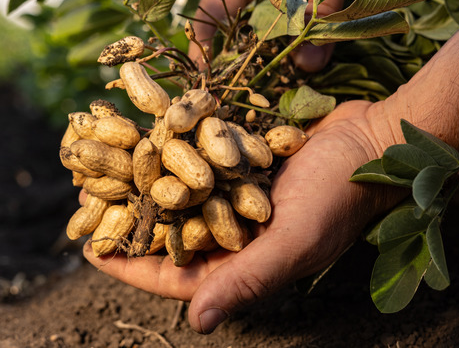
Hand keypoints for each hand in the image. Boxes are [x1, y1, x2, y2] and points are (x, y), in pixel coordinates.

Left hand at [83, 100, 404, 332]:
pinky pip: (192, 159)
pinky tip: (139, 134)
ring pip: (175, 193)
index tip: (90, 251)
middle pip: (168, 232)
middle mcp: (234, 232)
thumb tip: (197, 324)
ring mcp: (234, 194)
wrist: (374, 138)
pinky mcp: (239, 159)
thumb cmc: (340, 195)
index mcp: (243, 263)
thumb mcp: (294, 242)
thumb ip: (246, 280)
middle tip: (85, 202)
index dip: (131, 265)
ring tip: (102, 166)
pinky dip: (166, 149)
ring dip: (140, 181)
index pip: (175, 274)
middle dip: (127, 219)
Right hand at [189, 0, 388, 70]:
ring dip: (267, 53)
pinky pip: (282, 19)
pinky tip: (299, 60)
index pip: (211, 10)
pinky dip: (288, 40)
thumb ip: (323, 10)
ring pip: (259, 27)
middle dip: (239, 60)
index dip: (203, 46)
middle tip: (245, 94)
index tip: (206, 79)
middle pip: (232, 26)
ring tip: (273, 84)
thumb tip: (306, 65)